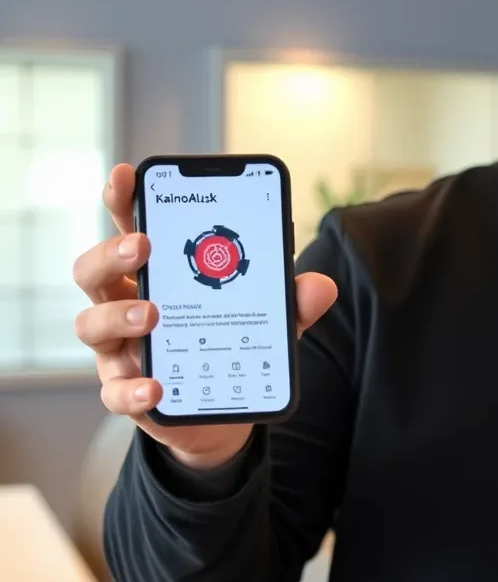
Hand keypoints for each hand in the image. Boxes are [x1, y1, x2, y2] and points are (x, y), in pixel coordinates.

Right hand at [72, 163, 337, 469]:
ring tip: (152, 315)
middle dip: (112, 252)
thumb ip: (292, 301)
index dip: (123, 200)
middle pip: (95, 271)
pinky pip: (115, 391)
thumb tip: (321, 286)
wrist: (225, 407)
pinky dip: (132, 388)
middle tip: (143, 245)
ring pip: (91, 324)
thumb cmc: (232, 341)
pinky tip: (155, 385)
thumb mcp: (268, 318)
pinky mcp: (127, 391)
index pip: (131, 228)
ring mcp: (121, 349)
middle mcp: (127, 304)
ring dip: (119, 314)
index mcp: (158, 273)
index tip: (127, 174)